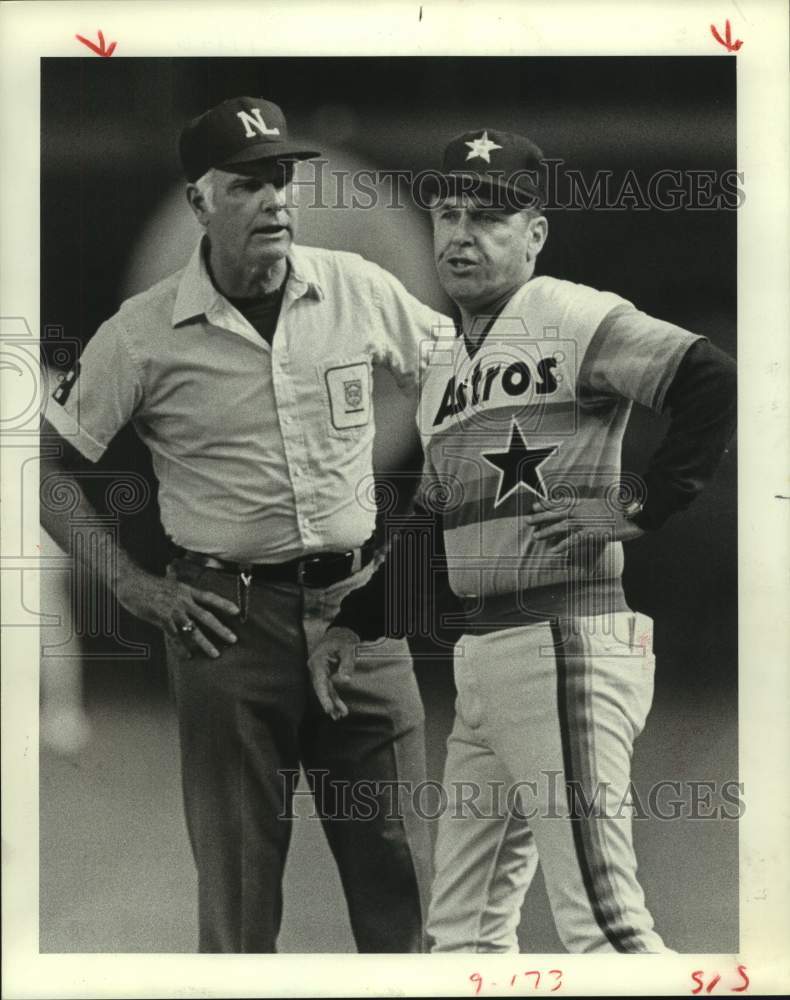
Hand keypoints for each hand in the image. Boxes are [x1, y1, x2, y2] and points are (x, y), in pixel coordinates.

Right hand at [115, 567, 239, 658]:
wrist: (130, 582)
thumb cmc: (147, 583)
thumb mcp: (167, 582)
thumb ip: (177, 586)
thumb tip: (181, 583)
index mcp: (186, 590)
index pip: (209, 597)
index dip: (224, 604)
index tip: (237, 611)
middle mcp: (183, 600)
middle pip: (206, 616)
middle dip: (221, 629)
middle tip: (233, 639)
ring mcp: (173, 610)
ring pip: (193, 629)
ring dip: (205, 642)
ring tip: (215, 653)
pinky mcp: (161, 619)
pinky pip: (174, 636)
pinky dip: (181, 647)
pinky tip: (187, 656)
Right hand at [308, 627, 360, 720]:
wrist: (341, 632)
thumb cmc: (343, 639)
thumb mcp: (348, 648)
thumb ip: (347, 663)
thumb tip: (346, 680)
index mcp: (317, 661)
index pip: (319, 682)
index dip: (324, 697)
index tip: (328, 708)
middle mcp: (315, 668)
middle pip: (320, 688)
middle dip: (329, 702)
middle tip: (336, 715)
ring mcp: (319, 671)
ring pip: (324, 690)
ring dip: (332, 702)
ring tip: (340, 716)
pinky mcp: (325, 673)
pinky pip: (328, 687)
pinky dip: (333, 697)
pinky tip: (339, 709)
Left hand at [524, 497, 644, 555]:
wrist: (633, 513)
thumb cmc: (621, 510)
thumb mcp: (603, 505)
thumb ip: (591, 507)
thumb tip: (584, 511)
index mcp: (583, 502)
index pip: (560, 502)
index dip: (546, 504)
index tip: (534, 505)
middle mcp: (581, 510)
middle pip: (556, 513)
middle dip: (540, 517)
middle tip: (527, 520)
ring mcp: (585, 521)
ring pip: (560, 526)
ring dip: (546, 531)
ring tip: (535, 536)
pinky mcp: (591, 532)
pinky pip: (572, 540)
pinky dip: (562, 545)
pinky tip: (553, 550)